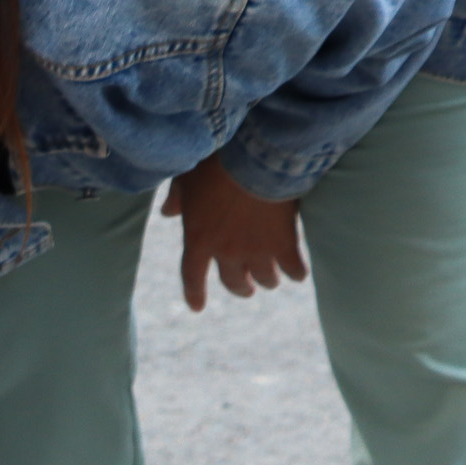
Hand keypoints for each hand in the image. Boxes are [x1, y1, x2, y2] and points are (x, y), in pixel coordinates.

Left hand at [159, 156, 305, 311]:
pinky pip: (293, 267)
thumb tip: (167, 211)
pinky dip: (296, 272)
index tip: (197, 307)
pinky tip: (298, 275)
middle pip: (233, 281)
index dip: (194, 293)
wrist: (257, 156)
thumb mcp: (188, 177)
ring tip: (272, 280)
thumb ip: (177, 198)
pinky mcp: (284, 242)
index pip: (191, 276)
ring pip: (264, 277)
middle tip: (248, 290)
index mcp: (198, 239)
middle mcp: (226, 252)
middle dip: (241, 288)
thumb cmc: (216, 162)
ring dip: (268, 280)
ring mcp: (256, 250)